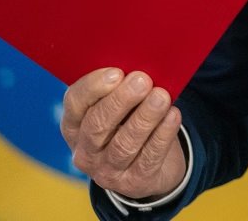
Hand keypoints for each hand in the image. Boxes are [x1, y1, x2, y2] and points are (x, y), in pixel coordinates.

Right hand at [61, 68, 186, 199]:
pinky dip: (162, 135)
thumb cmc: (129, 122)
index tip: (116, 72)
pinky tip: (173, 115)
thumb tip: (139, 64)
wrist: (148, 167)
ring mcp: (107, 171)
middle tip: (142, 80)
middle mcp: (85, 151)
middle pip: (97, 125)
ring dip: (144, 117)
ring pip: (124, 143)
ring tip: (161, 96)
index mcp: (74, 125)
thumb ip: (121, 87)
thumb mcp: (119, 107)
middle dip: (120, 100)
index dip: (94, 87)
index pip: (75, 103)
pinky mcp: (134, 183)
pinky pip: (148, 158)